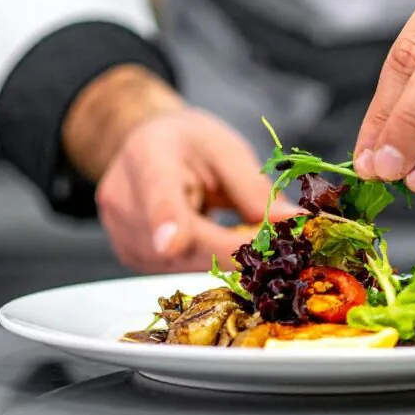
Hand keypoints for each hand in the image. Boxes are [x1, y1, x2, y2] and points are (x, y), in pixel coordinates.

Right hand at [96, 107, 297, 272]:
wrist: (146, 147)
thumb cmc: (189, 143)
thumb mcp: (225, 149)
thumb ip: (253, 188)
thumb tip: (291, 223)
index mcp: (148, 159)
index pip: (155, 194)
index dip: (166, 221)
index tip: (173, 244)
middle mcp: (124, 201)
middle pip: (180, 242)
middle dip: (233, 249)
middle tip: (277, 243)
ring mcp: (122, 234)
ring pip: (182, 264)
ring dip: (222, 258)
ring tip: (247, 238)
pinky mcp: (132, 257)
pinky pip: (176, 270)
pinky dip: (206, 261)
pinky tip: (220, 244)